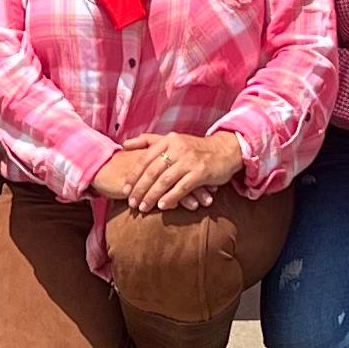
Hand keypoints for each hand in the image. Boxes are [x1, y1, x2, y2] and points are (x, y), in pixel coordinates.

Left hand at [102, 131, 241, 212]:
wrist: (225, 150)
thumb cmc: (194, 148)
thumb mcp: (172, 140)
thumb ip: (148, 141)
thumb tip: (123, 144)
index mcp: (168, 140)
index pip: (145, 158)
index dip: (133, 175)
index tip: (125, 190)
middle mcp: (177, 148)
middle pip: (153, 171)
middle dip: (140, 189)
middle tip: (132, 203)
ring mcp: (190, 160)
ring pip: (165, 180)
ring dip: (152, 196)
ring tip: (143, 208)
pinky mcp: (201, 172)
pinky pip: (182, 187)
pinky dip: (170, 198)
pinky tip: (162, 206)